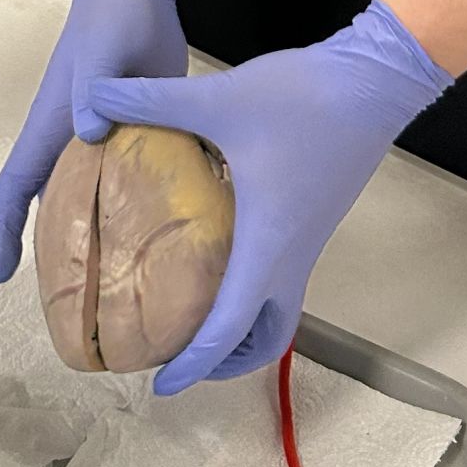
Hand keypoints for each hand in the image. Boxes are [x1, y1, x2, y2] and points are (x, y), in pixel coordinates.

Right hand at [0, 0, 188, 283]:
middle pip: (50, 207)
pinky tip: (171, 240)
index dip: (1, 230)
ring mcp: (103, 141)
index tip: (0, 274)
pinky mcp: (136, 135)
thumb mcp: (102, 48)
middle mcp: (72, 142)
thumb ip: (95, 84)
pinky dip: (140, 213)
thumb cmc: (110, 17)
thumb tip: (89, 130)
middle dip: (52, 253)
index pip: (14, 187)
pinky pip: (131, 185)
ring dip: (99, 239)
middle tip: (73, 302)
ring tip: (123, 287)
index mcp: (53, 126)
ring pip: (92, 201)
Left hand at [88, 0, 450, 392]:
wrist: (375, 81)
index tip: (159, 386)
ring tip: (195, 316)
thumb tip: (91, 104)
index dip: (193, 364)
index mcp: (265, 246)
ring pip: (278, 307)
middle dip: (224, 360)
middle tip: (180, 359)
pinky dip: (250, 285)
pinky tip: (216, 250)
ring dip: (241, 325)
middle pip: (265, 338)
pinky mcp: (313, 216)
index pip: (227, 329)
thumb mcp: (216, 98)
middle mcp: (291, 255)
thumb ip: (149, 100)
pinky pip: (282, 272)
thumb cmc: (303, 100)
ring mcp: (307, 238)